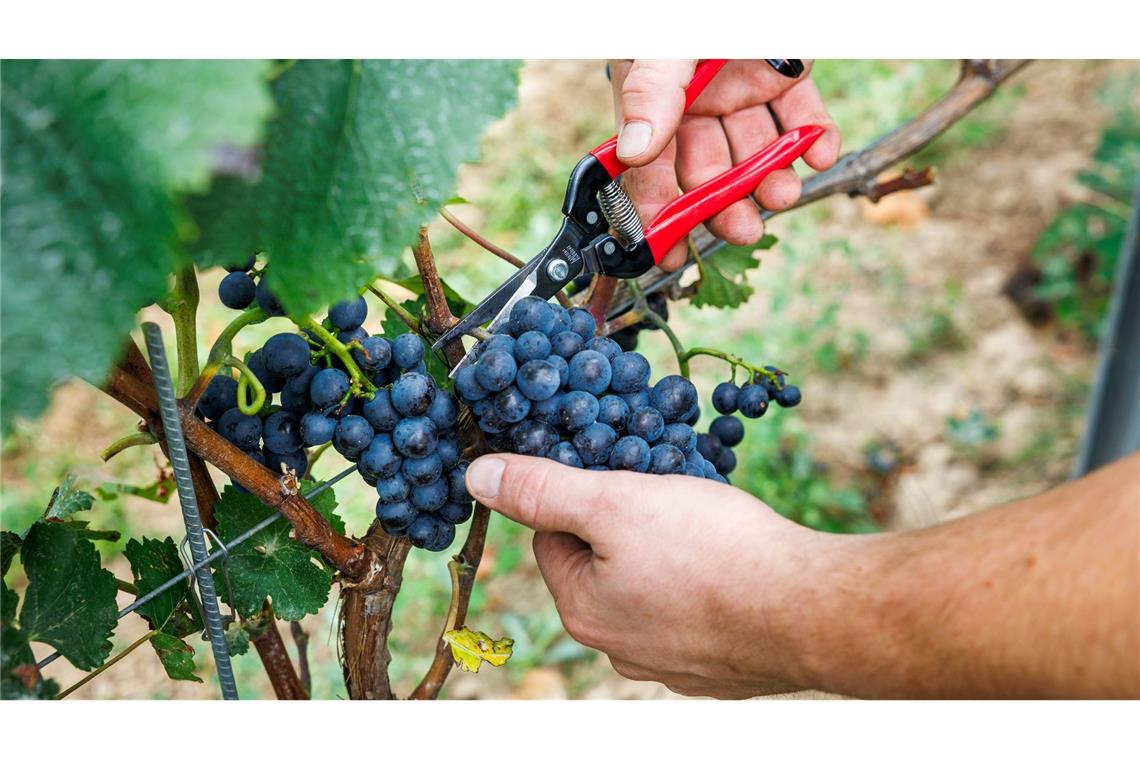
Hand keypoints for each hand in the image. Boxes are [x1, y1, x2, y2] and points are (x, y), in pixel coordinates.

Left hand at [464, 453, 841, 696]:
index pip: (552, 536)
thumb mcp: (614, 502)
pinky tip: (734, 562)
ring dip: (670, 551)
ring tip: (707, 526)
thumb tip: (477, 477)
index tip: (621, 473)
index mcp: (583, 609)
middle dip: (628, 522)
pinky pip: (697, 610)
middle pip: (602, 562)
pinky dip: (708, 583)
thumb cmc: (713, 552)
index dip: (583, 494)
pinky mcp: (720, 667)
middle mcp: (619, 648)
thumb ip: (543, 489)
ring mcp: (673, 664)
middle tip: (669, 494)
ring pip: (651, 585)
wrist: (813, 612)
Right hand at [608, 59, 841, 269]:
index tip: (668, 251)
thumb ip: (651, 91)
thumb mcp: (664, 44)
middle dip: (724, 203)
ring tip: (783, 194)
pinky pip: (801, 117)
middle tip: (742, 228)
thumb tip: (634, 150)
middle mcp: (696, 104)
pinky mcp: (789, 74)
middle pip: (708, 170)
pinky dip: (814, 136)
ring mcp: (742, 91)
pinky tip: (820, 149)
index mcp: (654, 102)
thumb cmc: (691, 9)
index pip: (649, 168)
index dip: (657, 212)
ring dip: (770, 178)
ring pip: (756, 151)